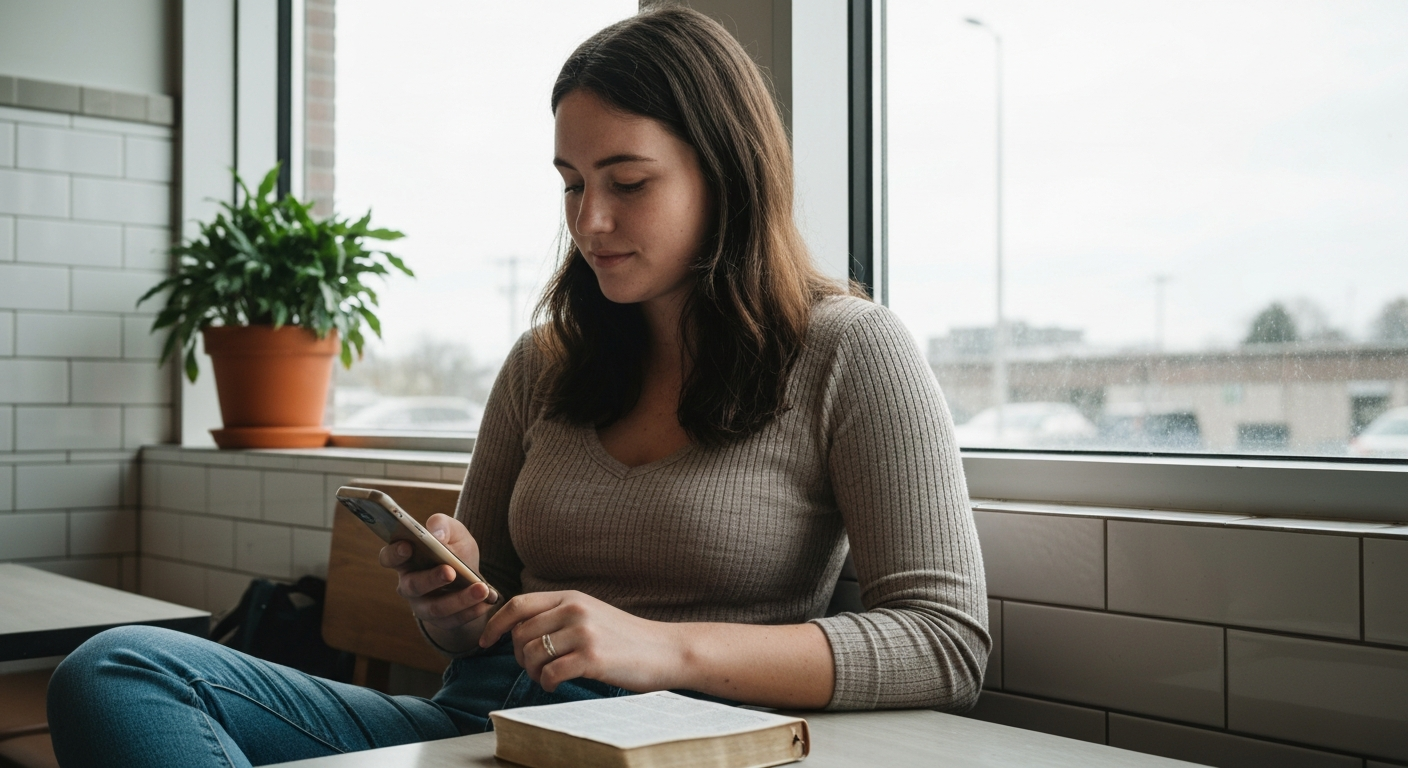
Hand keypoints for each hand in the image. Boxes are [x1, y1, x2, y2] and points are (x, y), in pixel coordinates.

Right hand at [378, 513, 494, 630]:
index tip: (407, 546)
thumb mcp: (454, 532)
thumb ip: (443, 525)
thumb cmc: (455, 550)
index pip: (389, 557)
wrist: (470, 577)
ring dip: (459, 599)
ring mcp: (422, 605)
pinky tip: (485, 604)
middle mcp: (409, 584)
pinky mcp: (441, 621)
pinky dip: (470, 612)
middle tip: (450, 571)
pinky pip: (453, 620)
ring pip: (435, 608)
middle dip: (431, 579)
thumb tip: (436, 534)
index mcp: (406, 559)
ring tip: (481, 589)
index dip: (394, 553)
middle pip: (413, 585)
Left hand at [479, 591, 683, 692]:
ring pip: (531, 655)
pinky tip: (558, 684)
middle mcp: (575, 610)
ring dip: (532, 672)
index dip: (495, 624)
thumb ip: (558, 615)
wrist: (666, 650)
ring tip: (547, 677)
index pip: (518, 604)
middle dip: (518, 656)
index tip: (485, 641)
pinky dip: (548, 683)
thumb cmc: (626, 637)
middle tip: (533, 667)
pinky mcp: (592, 658)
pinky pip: (550, 674)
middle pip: (520, 633)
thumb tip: (517, 630)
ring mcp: (584, 633)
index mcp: (571, 597)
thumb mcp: (590, 614)